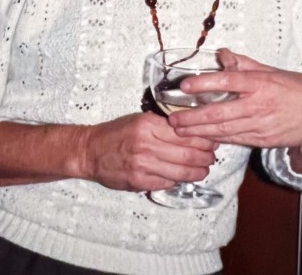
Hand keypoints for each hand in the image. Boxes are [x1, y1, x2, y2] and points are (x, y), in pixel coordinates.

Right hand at [79, 112, 217, 191]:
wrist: (90, 151)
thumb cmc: (115, 133)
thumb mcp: (138, 119)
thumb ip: (162, 125)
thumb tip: (190, 131)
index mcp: (147, 125)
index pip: (185, 133)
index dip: (203, 138)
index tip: (212, 139)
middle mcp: (146, 145)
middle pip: (188, 153)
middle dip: (205, 156)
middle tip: (212, 155)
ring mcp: (143, 165)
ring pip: (182, 171)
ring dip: (198, 171)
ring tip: (204, 169)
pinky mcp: (139, 181)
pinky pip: (168, 182)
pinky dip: (180, 180)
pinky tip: (184, 176)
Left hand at [168, 49, 301, 148]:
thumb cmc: (295, 87)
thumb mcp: (269, 70)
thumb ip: (243, 63)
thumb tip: (221, 53)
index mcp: (259, 83)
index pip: (227, 81)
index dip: (204, 83)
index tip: (185, 85)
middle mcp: (258, 105)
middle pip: (219, 113)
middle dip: (193, 118)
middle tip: (173, 119)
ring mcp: (260, 125)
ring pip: (224, 130)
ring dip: (199, 132)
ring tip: (180, 130)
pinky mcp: (263, 139)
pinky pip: (235, 139)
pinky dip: (217, 139)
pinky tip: (202, 138)